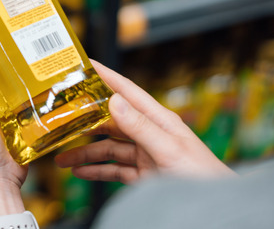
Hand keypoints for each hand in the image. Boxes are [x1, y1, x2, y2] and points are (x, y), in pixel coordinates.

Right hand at [55, 60, 235, 183]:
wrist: (213, 210)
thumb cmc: (203, 177)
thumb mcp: (168, 149)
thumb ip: (140, 126)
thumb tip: (114, 101)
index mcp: (159, 120)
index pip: (127, 91)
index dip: (105, 76)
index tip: (84, 65)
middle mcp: (150, 133)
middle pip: (110, 121)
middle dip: (84, 120)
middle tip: (60, 117)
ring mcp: (146, 155)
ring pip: (108, 149)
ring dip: (84, 152)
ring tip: (62, 157)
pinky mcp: (144, 175)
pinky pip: (114, 170)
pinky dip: (96, 171)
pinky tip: (81, 172)